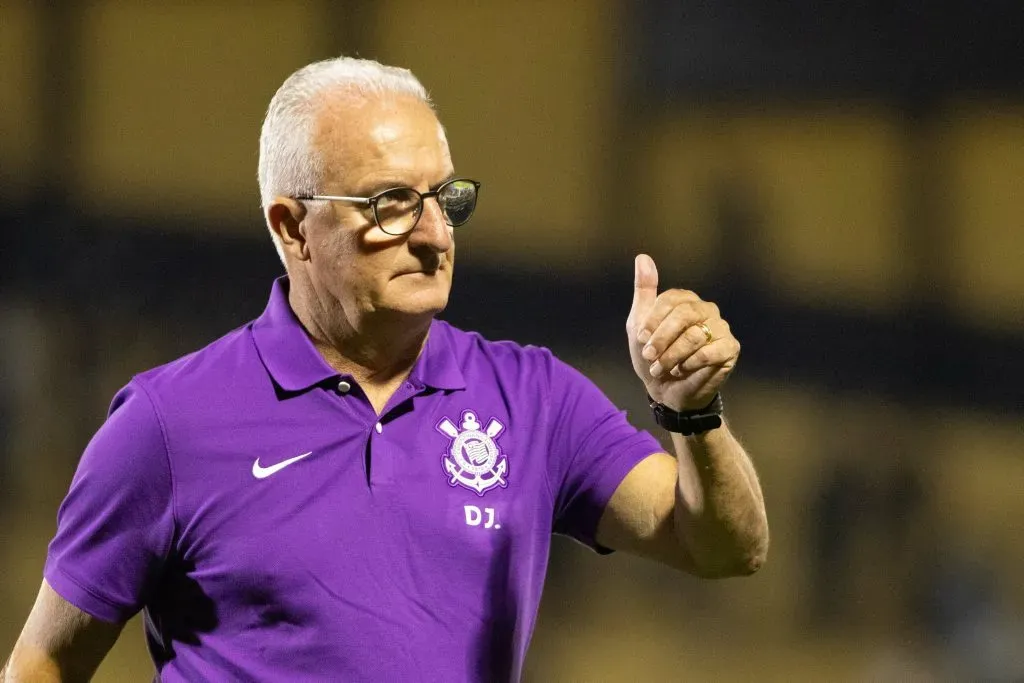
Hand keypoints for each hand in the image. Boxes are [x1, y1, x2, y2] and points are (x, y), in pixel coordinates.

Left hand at [626, 254, 739, 411]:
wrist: (667, 391)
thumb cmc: (654, 356)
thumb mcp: (639, 324)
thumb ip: (644, 291)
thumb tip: (642, 257)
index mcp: (685, 300)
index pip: (670, 299)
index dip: (653, 319)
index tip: (641, 338)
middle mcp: (706, 310)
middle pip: (684, 314)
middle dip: (662, 338)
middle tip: (649, 355)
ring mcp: (721, 328)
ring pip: (694, 336)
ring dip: (672, 356)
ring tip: (660, 368)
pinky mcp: (730, 348)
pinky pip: (710, 352)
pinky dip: (690, 364)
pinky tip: (681, 371)